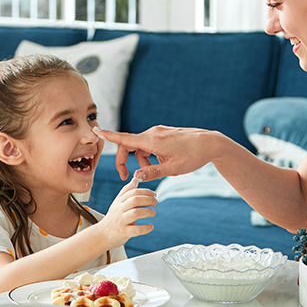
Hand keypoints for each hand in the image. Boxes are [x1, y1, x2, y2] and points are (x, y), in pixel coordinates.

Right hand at [94, 125, 214, 181]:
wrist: (211, 143)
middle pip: (130, 145)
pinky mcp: (164, 134)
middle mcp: (152, 133)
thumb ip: (152, 172)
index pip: (124, 138)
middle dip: (126, 160)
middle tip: (128, 177)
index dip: (109, 135)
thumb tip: (136, 176)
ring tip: (156, 171)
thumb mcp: (172, 169)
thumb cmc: (193, 155)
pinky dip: (150, 155)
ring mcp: (159, 132)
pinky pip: (150, 144)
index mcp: (152, 140)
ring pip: (141, 147)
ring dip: (142, 160)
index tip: (96, 130)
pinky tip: (164, 163)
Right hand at [97, 178, 156, 247]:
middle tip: (156, 202)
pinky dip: (145, 228)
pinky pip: (136, 230)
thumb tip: (135, 179)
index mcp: (119, 201)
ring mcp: (121, 221)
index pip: (133, 192)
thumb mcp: (118, 203)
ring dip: (147, 212)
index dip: (145, 191)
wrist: (103, 234)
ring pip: (135, 213)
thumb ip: (126, 191)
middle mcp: (119, 210)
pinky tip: (151, 226)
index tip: (154, 194)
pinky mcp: (123, 232)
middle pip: (135, 200)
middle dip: (148, 200)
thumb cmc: (114, 217)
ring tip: (153, 213)